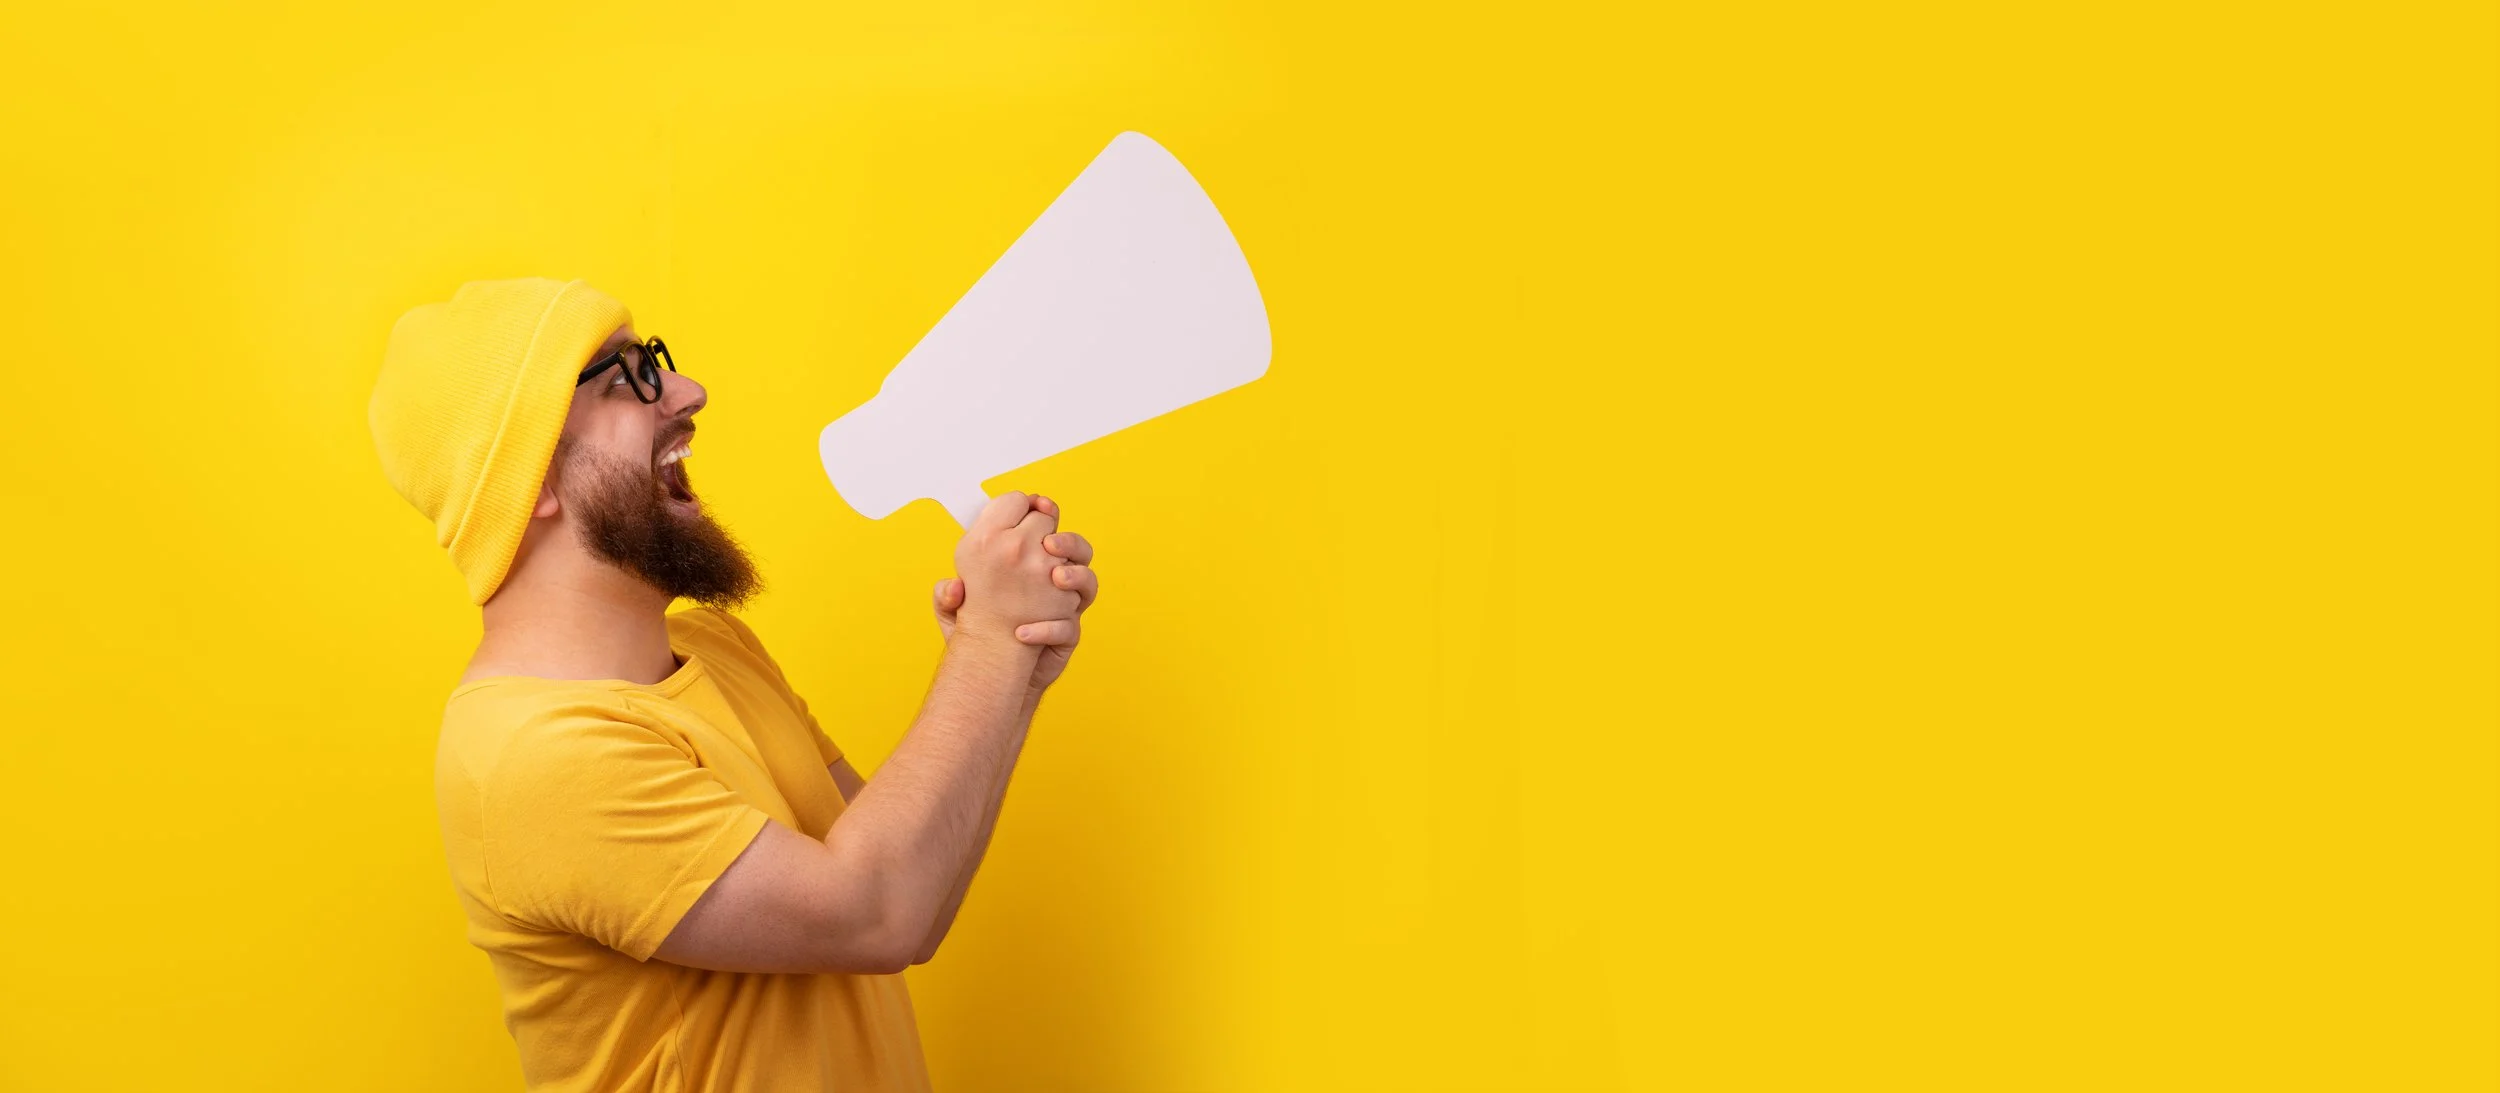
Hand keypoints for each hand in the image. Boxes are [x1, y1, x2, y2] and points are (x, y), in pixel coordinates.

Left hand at [945, 491, 1080, 653]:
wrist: (991, 673)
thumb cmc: (976, 633)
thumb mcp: (953, 613)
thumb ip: (946, 597)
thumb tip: (953, 586)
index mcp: (1027, 562)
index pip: (1044, 526)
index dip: (1042, 511)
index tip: (1035, 505)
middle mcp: (1050, 580)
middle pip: (1076, 549)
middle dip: (1066, 541)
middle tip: (1049, 544)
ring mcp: (1062, 608)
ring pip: (1087, 582)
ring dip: (1075, 576)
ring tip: (1056, 578)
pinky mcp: (1065, 637)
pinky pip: (1067, 629)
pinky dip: (1048, 629)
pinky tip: (1024, 633)